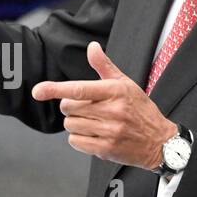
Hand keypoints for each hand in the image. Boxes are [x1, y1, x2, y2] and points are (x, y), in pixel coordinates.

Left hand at [32, 42, 177, 169]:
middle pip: (69, 108)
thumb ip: (104, 66)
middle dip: (72, 107)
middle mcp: (112, 111)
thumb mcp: (125, 84)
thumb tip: (92, 47)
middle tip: (87, 108)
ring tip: (93, 122)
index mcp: (115, 91)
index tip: (38, 91)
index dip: (55, 89)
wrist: (159, 141)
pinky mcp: (106, 149)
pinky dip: (78, 138)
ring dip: (76, 123)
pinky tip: (93, 134)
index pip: (79, 89)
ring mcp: (109, 131)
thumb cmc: (140, 109)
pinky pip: (75, 141)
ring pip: (71, 125)